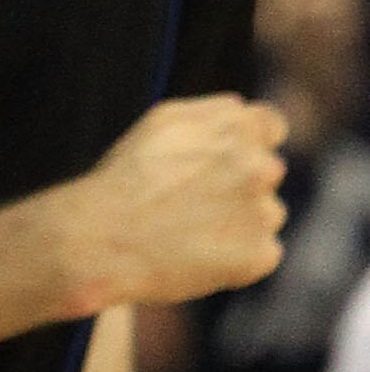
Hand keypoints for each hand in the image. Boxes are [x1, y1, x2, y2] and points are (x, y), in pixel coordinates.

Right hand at [68, 94, 288, 308]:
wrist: (100, 240)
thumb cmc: (124, 179)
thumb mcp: (163, 121)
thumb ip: (214, 112)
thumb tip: (245, 113)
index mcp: (241, 126)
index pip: (271, 128)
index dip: (247, 146)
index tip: (224, 165)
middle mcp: (261, 165)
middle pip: (267, 173)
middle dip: (240, 185)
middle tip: (191, 205)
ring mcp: (263, 212)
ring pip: (266, 214)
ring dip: (239, 223)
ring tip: (188, 232)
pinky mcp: (259, 255)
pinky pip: (261, 254)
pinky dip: (237, 259)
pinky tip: (198, 256)